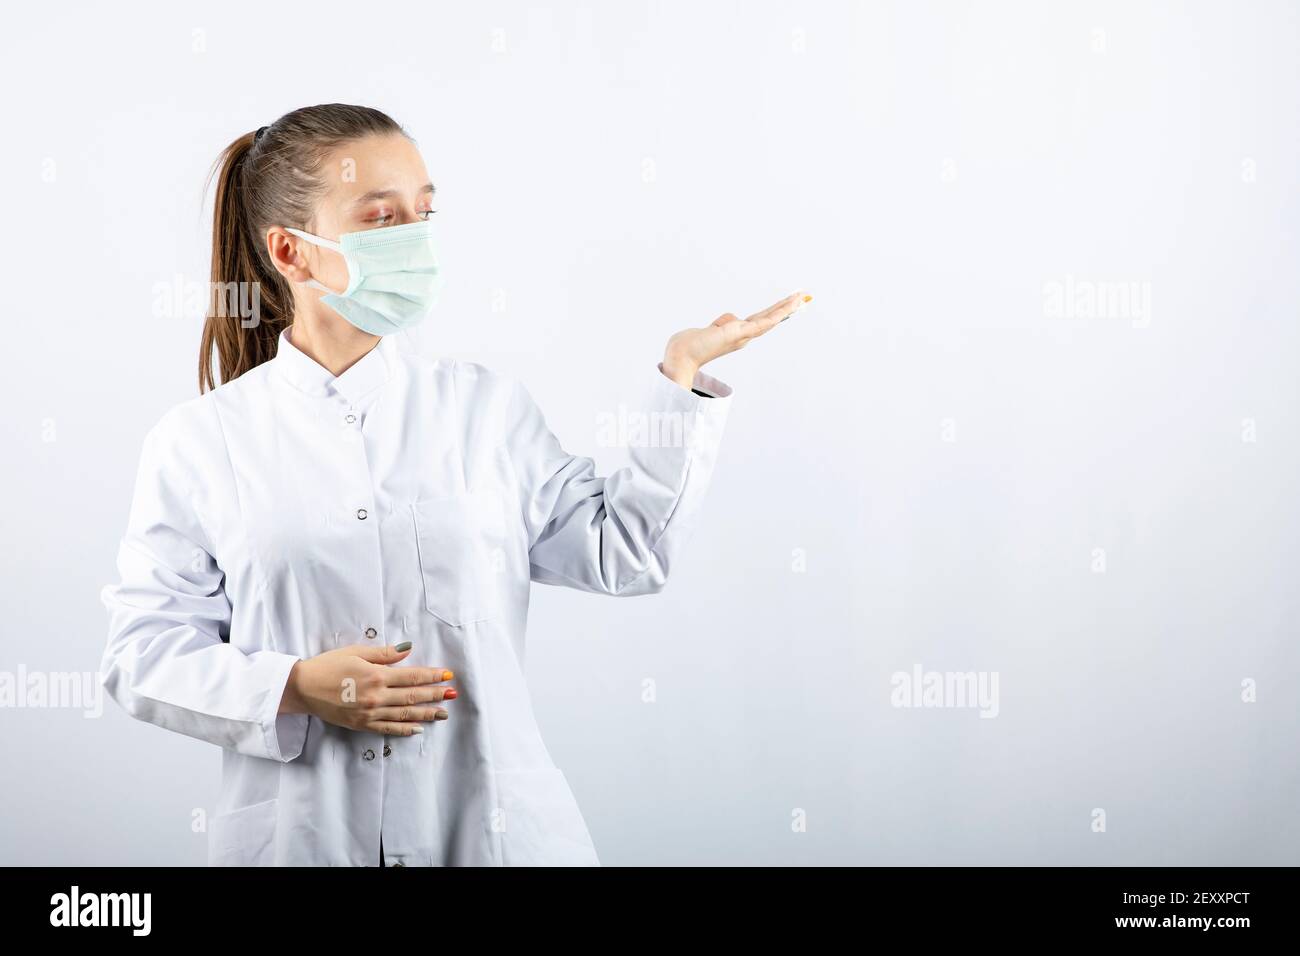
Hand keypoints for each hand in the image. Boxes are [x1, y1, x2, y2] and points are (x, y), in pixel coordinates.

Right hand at [279, 643, 455, 735]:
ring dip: (426, 714)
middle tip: (452, 694)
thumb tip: (408, 650)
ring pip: (405, 714)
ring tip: (443, 713)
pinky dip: (405, 729)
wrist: (303, 688)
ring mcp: (369, 714)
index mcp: (376, 675)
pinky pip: (388, 728)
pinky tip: (418, 728)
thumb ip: (384, 654)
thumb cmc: (328, 665)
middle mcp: (376, 696)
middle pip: (412, 696)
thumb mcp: (356, 652)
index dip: (431, 676)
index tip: (447, 675)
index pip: (412, 676)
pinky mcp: (362, 725)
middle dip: (435, 695)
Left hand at [661, 290, 811, 388]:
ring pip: (770, 318)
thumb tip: (728, 320)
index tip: (788, 305)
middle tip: (804, 297)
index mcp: (738, 335)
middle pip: (769, 318)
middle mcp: (744, 337)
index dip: (775, 312)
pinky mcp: (739, 333)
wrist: (682, 355)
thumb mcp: (710, 329)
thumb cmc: (692, 344)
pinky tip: (788, 307)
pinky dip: (777, 315)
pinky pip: (762, 322)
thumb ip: (722, 323)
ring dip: (787, 307)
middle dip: (787, 307)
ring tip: (801, 296)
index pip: (761, 321)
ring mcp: (743, 335)